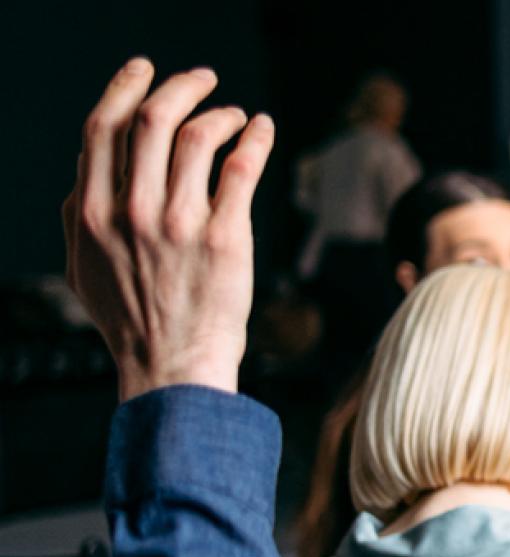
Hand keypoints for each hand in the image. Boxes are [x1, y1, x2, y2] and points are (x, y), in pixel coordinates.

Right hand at [64, 59, 274, 400]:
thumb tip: (87, 172)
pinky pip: (243, 166)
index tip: (145, 71)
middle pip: (153, 120)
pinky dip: (255, 137)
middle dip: (180, 86)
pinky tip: (262, 129)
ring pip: (199, 135)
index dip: (125, 88)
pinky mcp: (225, 237)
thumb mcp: (84, 267)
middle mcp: (132, 212)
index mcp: (92, 213)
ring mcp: (180, 223)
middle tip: (204, 78)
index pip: (103, 129)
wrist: (173, 366)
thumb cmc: (132, 320)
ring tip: (237, 115)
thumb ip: (80, 217)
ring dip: (222, 113)